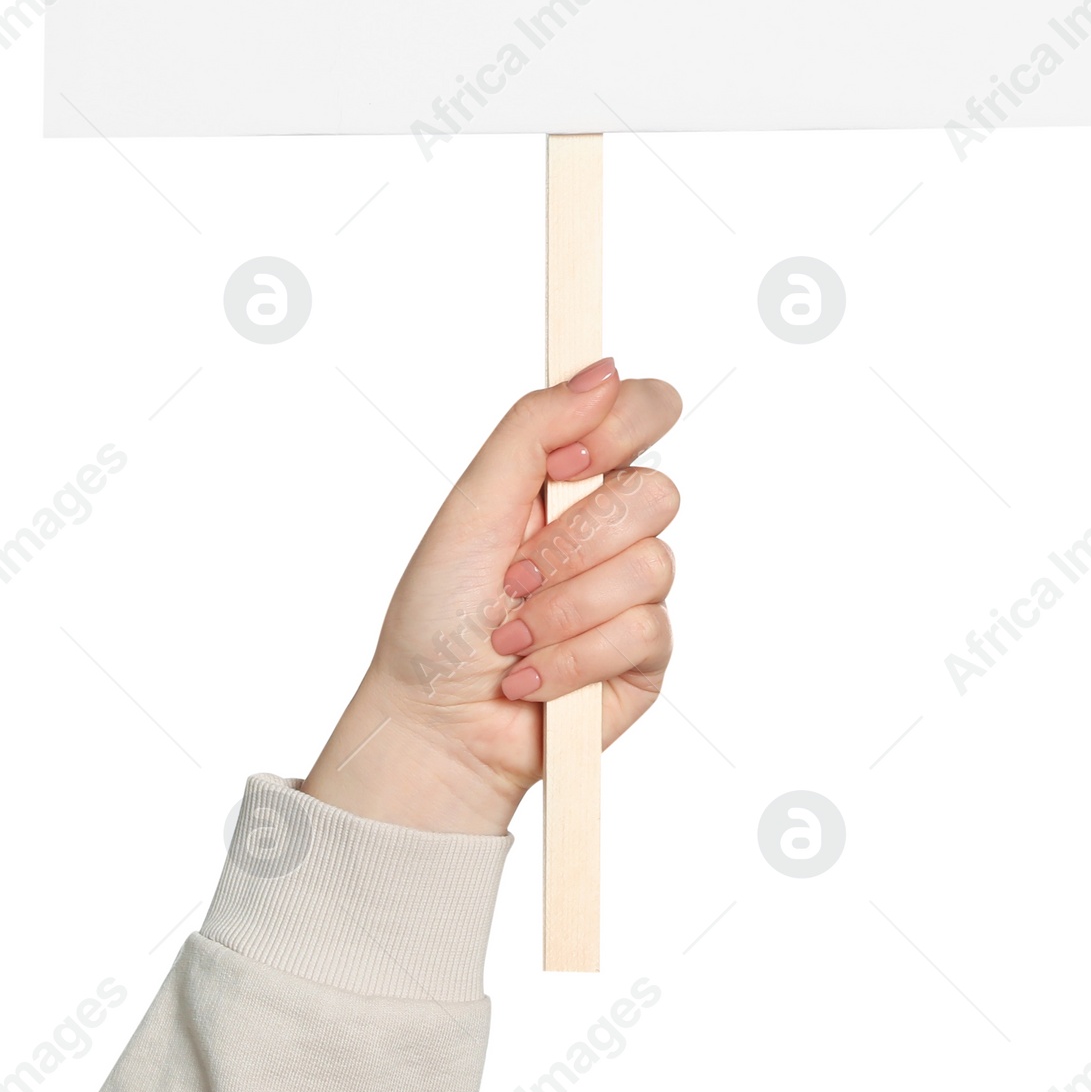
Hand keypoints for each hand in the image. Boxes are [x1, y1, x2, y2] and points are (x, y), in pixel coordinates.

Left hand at [302, 361, 680, 835]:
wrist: (435, 723)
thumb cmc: (438, 614)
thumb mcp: (472, 504)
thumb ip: (533, 426)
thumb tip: (603, 368)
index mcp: (572, 476)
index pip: (646, 409)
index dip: (619, 429)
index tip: (564, 466)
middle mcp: (611, 526)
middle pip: (655, 492)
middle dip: (572, 544)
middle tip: (513, 576)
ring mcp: (634, 591)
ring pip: (652, 566)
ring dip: (564, 608)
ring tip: (513, 634)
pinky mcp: (646, 655)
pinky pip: (644, 633)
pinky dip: (573, 658)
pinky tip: (532, 675)